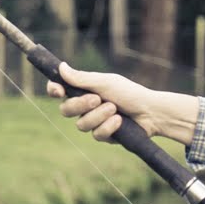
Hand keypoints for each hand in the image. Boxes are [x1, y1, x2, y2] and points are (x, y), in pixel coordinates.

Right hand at [48, 64, 199, 145]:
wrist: (150, 112)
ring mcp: (93, 122)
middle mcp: (85, 106)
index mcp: (84, 90)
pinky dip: (109, 127)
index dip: (54, 90)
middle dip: (80, 105)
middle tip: (97, 99)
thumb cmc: (129, 93)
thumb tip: (61, 67)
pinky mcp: (103, 136)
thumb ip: (82, 79)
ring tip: (114, 109)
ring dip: (99, 116)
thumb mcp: (105, 83)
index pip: (60, 90)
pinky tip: (119, 121)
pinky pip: (96, 135)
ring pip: (81, 125)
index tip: (58, 90)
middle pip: (66, 110)